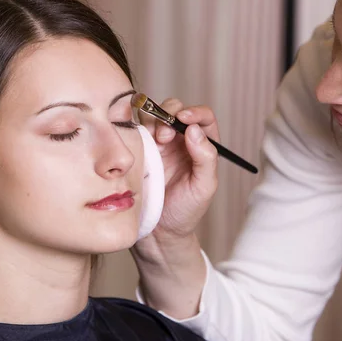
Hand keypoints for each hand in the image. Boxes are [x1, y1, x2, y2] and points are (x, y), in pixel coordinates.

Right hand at [139, 98, 218, 239]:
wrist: (158, 231)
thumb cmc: (185, 211)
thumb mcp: (204, 187)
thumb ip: (206, 158)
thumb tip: (194, 130)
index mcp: (200, 146)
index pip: (203, 118)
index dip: (195, 112)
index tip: (184, 119)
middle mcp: (179, 141)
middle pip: (175, 110)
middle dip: (169, 115)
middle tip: (164, 136)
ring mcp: (157, 144)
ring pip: (153, 114)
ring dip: (152, 119)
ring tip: (153, 140)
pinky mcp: (138, 150)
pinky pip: (136, 128)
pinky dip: (135, 125)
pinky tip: (137, 140)